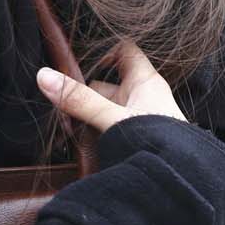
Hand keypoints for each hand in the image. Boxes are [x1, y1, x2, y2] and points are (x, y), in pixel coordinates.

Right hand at [37, 41, 185, 132]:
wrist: (179, 174)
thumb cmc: (158, 140)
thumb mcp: (113, 117)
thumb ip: (80, 100)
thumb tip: (45, 76)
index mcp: (145, 80)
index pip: (125, 50)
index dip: (103, 50)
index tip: (79, 62)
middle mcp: (144, 95)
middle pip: (108, 83)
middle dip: (85, 91)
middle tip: (61, 99)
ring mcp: (140, 117)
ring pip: (107, 107)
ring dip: (88, 114)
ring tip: (66, 122)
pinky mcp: (136, 137)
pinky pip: (110, 127)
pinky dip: (95, 131)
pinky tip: (81, 142)